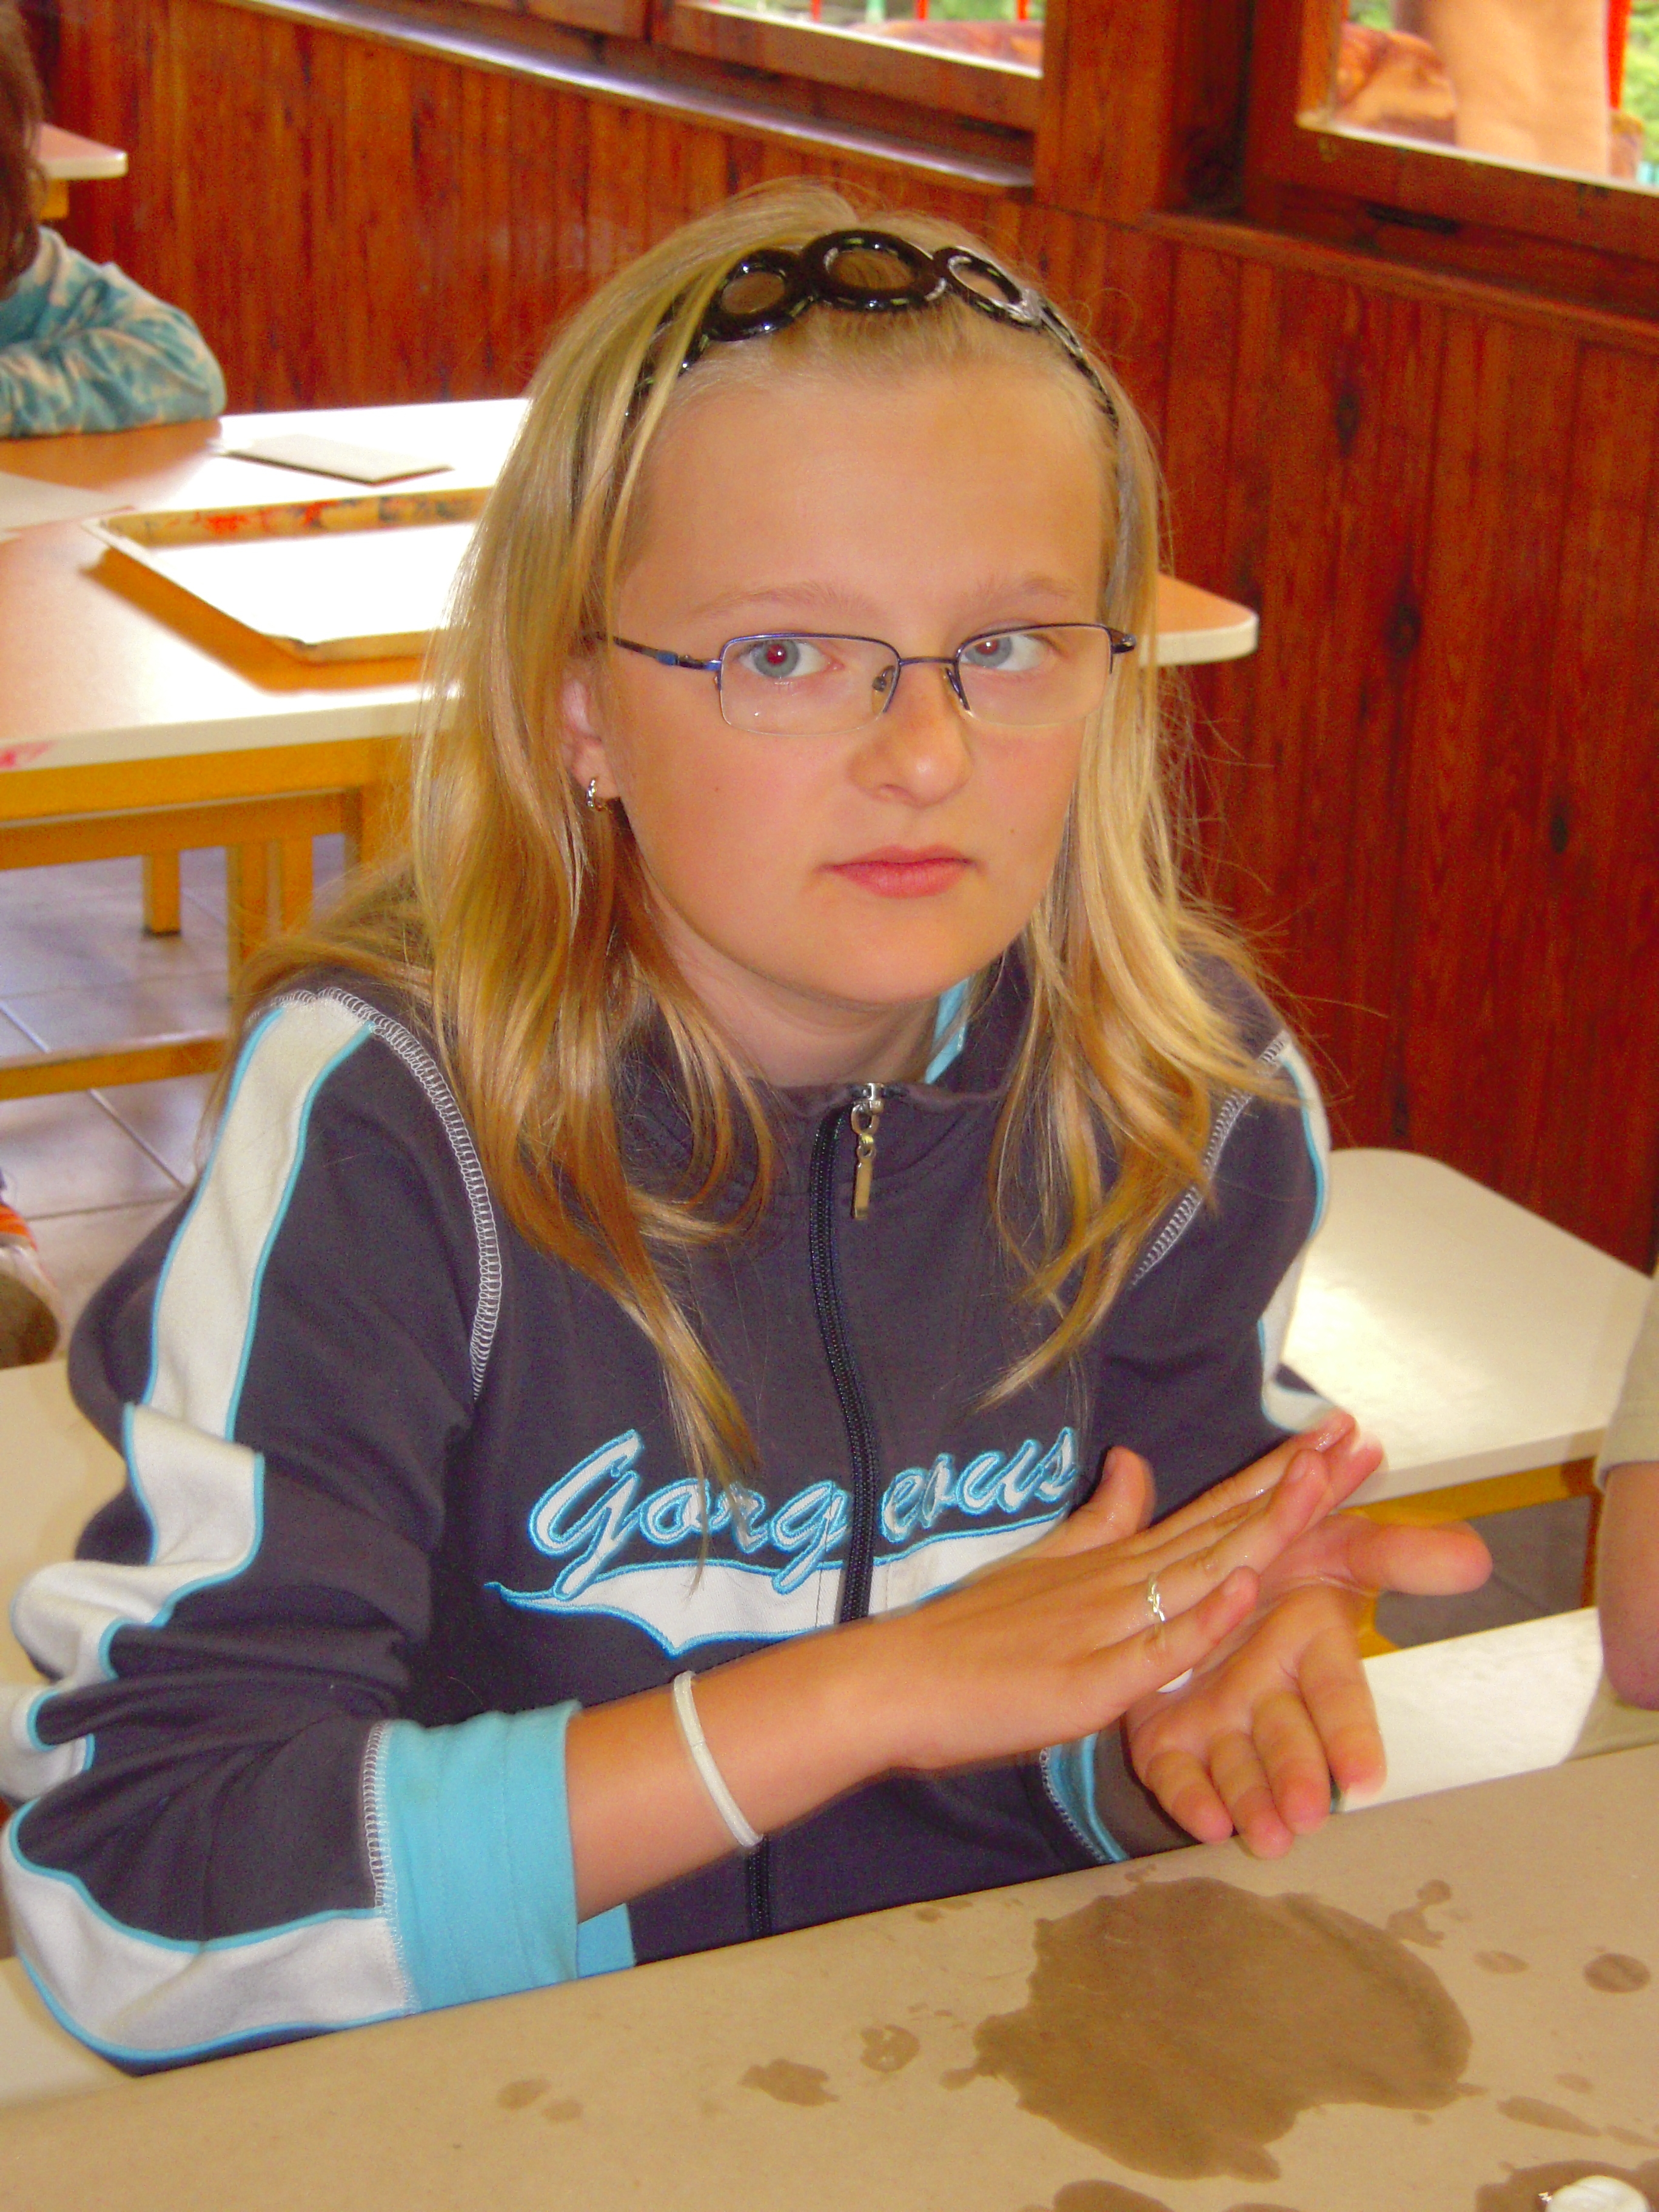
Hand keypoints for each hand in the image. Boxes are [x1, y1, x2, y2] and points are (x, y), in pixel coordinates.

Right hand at [860, 1422, 1365, 1775]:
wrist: (894, 1680)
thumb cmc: (968, 1635)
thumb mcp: (1044, 1565)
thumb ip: (1100, 1520)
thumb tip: (1135, 1463)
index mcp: (1115, 1560)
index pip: (1212, 1508)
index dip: (1277, 1473)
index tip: (1335, 1435)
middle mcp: (1120, 1581)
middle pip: (1222, 1526)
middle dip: (1295, 1485)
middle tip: (1359, 1441)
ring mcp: (1105, 1626)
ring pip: (1201, 1571)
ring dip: (1263, 1529)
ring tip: (1321, 1486)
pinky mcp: (1088, 1681)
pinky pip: (1157, 1648)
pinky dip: (1202, 1618)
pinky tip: (1243, 1586)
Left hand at [1124, 1449, 1491, 1855]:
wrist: (1195, 1567)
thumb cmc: (1276, 1558)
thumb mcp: (1335, 1543)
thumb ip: (1396, 1553)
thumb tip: (1474, 1557)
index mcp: (1311, 1650)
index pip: (1339, 1697)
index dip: (1352, 1736)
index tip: (1366, 1778)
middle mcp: (1269, 1694)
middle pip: (1289, 1742)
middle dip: (1300, 1779)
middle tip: (1309, 1814)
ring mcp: (1218, 1721)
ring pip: (1238, 1769)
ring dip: (1253, 1804)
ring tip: (1267, 1836)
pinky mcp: (1168, 1739)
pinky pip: (1176, 1773)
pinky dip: (1190, 1798)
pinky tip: (1203, 1822)